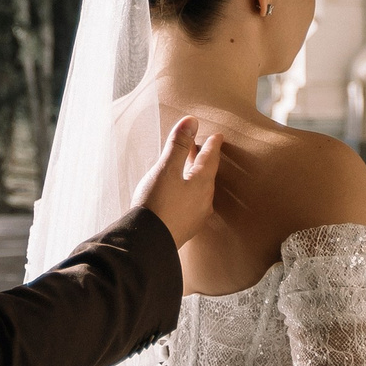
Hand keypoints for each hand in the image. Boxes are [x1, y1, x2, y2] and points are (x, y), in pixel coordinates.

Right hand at [136, 115, 222, 248]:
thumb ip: (179, 145)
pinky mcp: (185, 227)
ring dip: (195, 176)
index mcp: (202, 183)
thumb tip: (192, 122)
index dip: (212, 145)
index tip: (217, 136)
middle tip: (201, 147)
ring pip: (200, 190)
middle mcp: (204, 200)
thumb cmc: (157, 203)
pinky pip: (192, 203)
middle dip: (203, 159)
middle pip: (206, 174)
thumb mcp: (166, 169)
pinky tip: (180, 195)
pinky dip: (188, 191)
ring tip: (188, 169)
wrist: (148, 243)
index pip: (210, 159)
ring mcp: (196, 216)